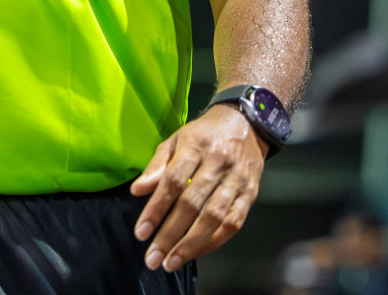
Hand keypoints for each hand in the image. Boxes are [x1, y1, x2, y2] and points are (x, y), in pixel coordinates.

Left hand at [129, 103, 267, 271]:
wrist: (246, 124)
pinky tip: (196, 252)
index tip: (141, 233)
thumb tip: (137, 191)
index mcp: (195, 147)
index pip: (173, 182)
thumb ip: (157, 165)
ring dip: (191, 244)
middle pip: (192, 204)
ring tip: (171, 262)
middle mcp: (218, 163)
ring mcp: (236, 180)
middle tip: (152, 258)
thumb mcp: (176, 140)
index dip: (156, 209)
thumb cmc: (203, 135)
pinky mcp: (250, 194)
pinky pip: (233, 223)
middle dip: (170, 234)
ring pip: (214, 217)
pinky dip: (214, 241)